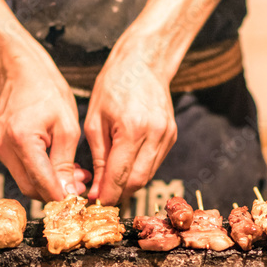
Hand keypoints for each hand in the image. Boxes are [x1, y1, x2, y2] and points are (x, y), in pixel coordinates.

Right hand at [0, 44, 82, 201]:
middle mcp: (4, 147)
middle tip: (81, 185)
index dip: (60, 197)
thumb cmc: (47, 91)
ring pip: (25, 181)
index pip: (41, 182)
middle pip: (30, 188)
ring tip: (74, 173)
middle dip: (56, 192)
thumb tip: (67, 192)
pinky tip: (58, 165)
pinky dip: (40, 173)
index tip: (79, 201)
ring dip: (49, 184)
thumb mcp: (67, 126)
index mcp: (22, 139)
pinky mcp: (0, 148)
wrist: (21, 72)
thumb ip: (66, 162)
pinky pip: (21, 170)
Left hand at [85, 40, 177, 204]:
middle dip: (119, 194)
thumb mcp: (94, 120)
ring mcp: (167, 135)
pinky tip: (125, 169)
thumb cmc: (113, 85)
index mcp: (132, 128)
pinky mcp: (172, 135)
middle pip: (138, 181)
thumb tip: (97, 188)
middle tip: (101, 198)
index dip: (107, 193)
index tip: (95, 203)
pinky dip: (139, 171)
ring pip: (148, 175)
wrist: (144, 62)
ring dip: (129, 185)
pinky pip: (154, 163)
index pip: (120, 174)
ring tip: (110, 185)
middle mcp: (154, 134)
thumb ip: (98, 157)